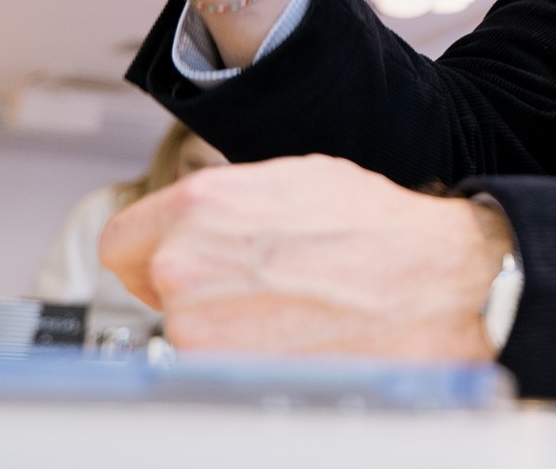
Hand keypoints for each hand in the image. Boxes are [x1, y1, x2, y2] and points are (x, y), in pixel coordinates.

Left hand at [100, 155, 508, 358]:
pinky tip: (294, 331)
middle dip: (195, 285)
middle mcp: (186, 266)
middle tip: (254, 281)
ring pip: (186, 330)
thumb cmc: (382, 232)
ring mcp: (200, 328)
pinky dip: (246, 354)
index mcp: (200, 206)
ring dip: (222, 323)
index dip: (150, 250)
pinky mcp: (226, 376)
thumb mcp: (297, 180)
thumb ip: (229, 201)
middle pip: (154, 287)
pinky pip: (216, 365)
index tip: (169, 260)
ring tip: (288, 303)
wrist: (435, 287)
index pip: (120, 239)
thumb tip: (202, 222)